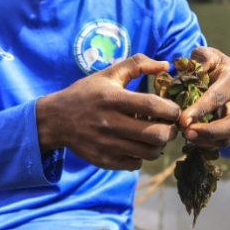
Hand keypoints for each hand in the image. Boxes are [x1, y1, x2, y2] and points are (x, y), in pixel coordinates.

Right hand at [36, 53, 180, 170]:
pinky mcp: (103, 160)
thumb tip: (165, 65)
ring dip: (159, 145)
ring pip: (149, 153)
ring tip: (155, 136)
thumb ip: (137, 64)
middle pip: (156, 135)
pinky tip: (137, 145)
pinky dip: (142, 156)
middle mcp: (110, 123)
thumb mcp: (108, 74)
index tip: (174, 109)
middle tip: (169, 125)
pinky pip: (135, 164)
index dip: (171, 109)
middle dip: (170, 131)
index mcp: (113, 99)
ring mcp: (107, 145)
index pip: (153, 106)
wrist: (55, 119)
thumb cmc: (87, 93)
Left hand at [178, 46, 229, 148]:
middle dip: (211, 132)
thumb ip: (201, 58)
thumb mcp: (210, 56)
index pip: (219, 96)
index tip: (183, 120)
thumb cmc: (217, 66)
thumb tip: (192, 69)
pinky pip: (227, 142)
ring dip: (208, 141)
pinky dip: (209, 144)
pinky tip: (195, 139)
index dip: (201, 109)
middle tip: (187, 134)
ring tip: (188, 136)